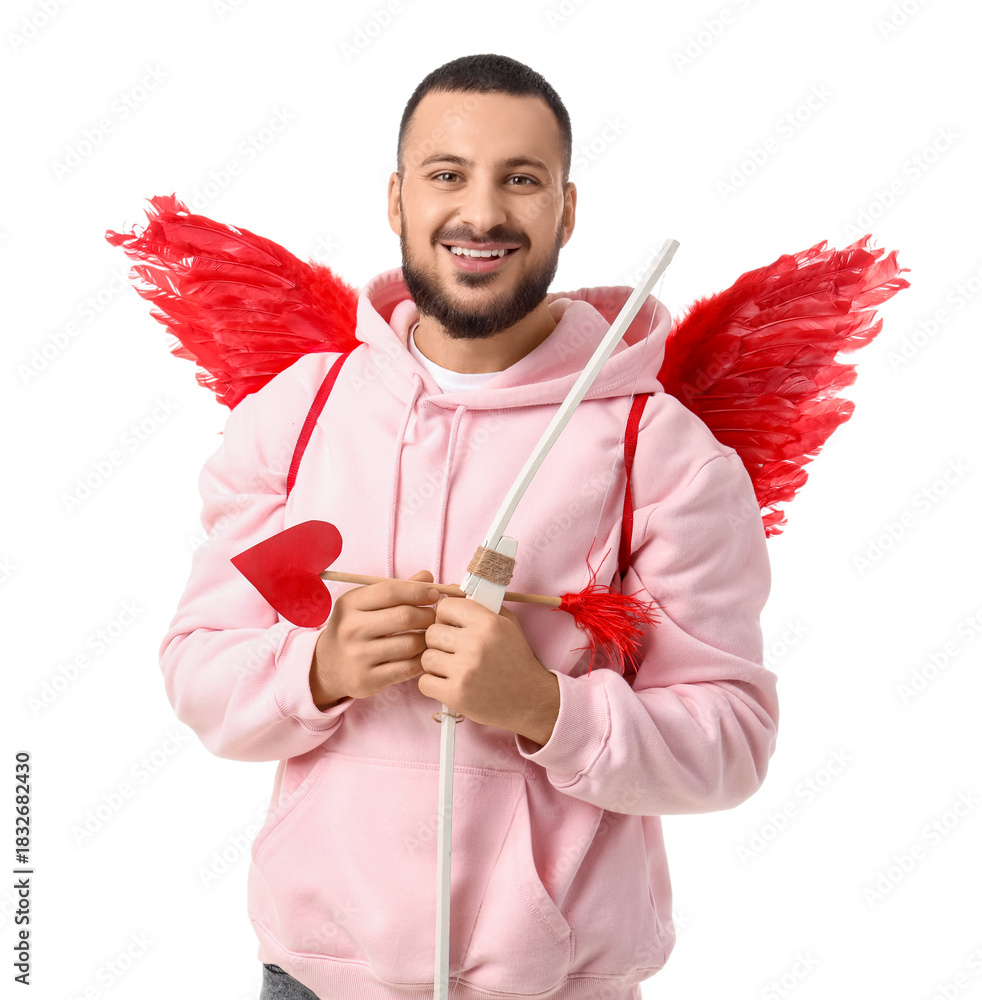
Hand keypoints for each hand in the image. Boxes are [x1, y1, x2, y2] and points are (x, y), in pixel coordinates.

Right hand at [309, 570, 439, 708]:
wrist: (328, 667)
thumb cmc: (355, 629)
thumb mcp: (366, 605)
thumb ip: (396, 589)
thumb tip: (427, 576)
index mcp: (349, 604)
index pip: (391, 591)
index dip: (418, 590)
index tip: (434, 593)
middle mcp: (350, 629)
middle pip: (405, 617)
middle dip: (427, 615)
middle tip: (434, 617)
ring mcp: (358, 656)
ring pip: (411, 644)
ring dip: (427, 639)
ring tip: (428, 636)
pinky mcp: (368, 680)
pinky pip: (408, 668)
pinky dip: (422, 659)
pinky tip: (421, 654)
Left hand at [419, 597, 559, 743]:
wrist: (530, 699)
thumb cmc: (516, 660)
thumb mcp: (508, 624)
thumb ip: (481, 607)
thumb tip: (452, 592)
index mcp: (488, 622)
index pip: (445, 606)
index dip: (445, 616)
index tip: (451, 626)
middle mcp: (475, 644)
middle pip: (431, 632)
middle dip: (439, 641)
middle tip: (453, 650)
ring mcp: (464, 670)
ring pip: (426, 658)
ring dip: (436, 664)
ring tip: (452, 668)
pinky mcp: (456, 695)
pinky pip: (424, 683)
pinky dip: (433, 684)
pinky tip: (448, 683)